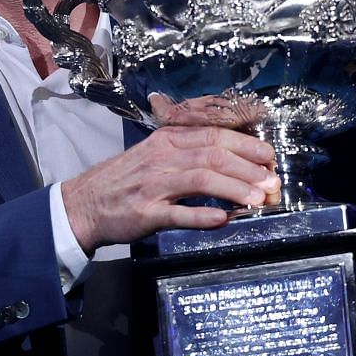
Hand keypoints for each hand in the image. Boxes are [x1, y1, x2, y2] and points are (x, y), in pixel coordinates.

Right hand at [61, 126, 278, 252]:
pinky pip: (178, 214)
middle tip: (272, 181)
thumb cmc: (126, 181)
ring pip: (201, 180)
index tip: (269, 157)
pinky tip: (223, 219)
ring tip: (258, 200)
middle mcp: (162, 158)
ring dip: (234, 189)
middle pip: (213, 156)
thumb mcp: (157, 155)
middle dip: (248, 168)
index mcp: (168, 140)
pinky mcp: (145, 213)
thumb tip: (236, 162)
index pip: (214, 136)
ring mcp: (153, 186)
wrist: (83, 204)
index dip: (247, 146)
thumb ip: (192, 155)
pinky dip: (202, 216)